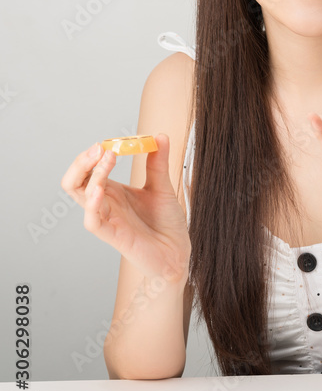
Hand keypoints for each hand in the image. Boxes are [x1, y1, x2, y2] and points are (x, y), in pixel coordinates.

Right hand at [60, 134, 190, 284]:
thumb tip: (159, 136)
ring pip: (80, 195)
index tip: (114, 141)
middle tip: (101, 147)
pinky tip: (100, 189)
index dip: (95, 153)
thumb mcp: (163, 187)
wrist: (177, 253)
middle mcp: (106, 203)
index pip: (89, 169)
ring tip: (109, 158)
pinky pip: (92, 221)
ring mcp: (107, 218)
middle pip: (75, 180)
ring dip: (91, 173)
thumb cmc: (165, 224)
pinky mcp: (113, 235)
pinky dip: (92, 204)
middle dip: (82, 161)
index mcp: (114, 191)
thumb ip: (158, 163)